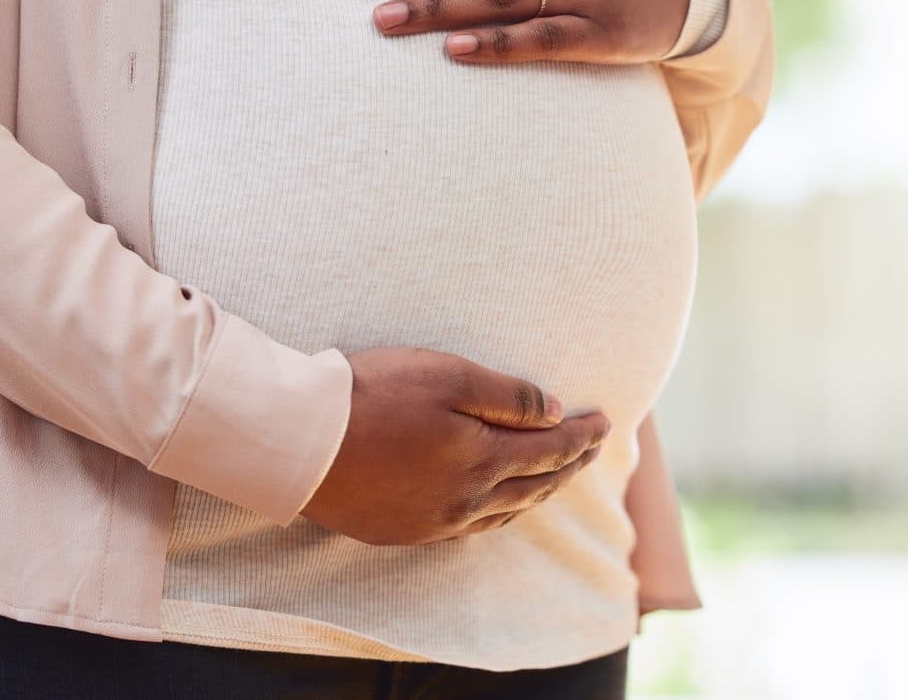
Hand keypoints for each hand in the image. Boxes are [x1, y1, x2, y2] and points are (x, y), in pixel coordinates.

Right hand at [300, 346, 611, 545]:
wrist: (301, 440)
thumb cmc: (374, 395)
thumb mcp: (448, 376)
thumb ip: (507, 397)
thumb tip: (555, 413)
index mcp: (483, 458)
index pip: (551, 449)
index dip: (583, 435)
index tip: (606, 421)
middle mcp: (468, 499)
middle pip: (536, 485)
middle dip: (571, 464)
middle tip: (595, 447)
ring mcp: (436, 521)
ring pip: (507, 513)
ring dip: (539, 493)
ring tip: (557, 477)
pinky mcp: (405, 531)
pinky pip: (472, 529)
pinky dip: (500, 515)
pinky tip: (499, 507)